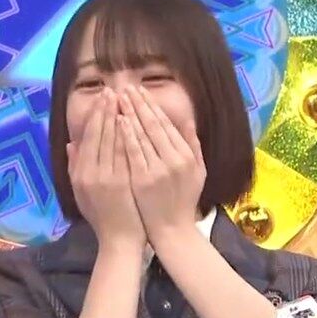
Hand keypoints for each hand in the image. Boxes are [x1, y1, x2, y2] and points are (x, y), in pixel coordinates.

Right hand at [67, 89, 144, 250]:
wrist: (119, 240)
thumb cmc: (102, 216)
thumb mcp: (81, 192)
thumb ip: (75, 166)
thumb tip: (71, 143)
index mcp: (79, 174)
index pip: (88, 137)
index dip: (96, 115)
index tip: (103, 97)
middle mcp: (90, 173)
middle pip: (99, 134)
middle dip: (106, 110)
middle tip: (113, 90)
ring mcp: (106, 178)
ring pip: (112, 141)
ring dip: (118, 117)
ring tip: (124, 98)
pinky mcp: (122, 183)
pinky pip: (125, 154)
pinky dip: (128, 136)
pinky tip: (133, 121)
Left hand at [118, 85, 205, 240]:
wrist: (172, 230)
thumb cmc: (183, 200)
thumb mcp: (197, 171)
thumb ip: (193, 144)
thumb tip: (187, 118)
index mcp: (186, 156)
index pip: (166, 124)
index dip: (152, 106)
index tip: (140, 91)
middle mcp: (174, 160)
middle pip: (153, 125)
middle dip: (139, 104)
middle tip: (126, 87)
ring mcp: (158, 169)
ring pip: (142, 135)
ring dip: (130, 113)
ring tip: (119, 97)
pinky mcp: (143, 180)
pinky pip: (132, 152)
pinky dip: (126, 135)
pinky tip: (119, 120)